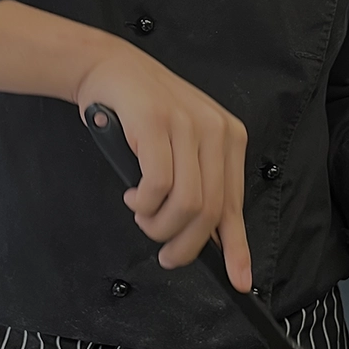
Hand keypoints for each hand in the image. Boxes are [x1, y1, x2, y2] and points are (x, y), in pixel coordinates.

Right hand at [72, 41, 251, 289]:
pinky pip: (157, 186)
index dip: (237, 248)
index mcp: (229, 137)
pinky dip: (143, 203)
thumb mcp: (182, 145)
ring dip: (158, 224)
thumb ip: (199, 183)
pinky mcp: (156, 124)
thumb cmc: (141, 112)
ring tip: (142, 216)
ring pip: (186, 204)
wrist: (108, 68)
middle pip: (209, 211)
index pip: (235, 205)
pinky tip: (133, 197)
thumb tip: (209, 239)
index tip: (239, 280)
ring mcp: (186, 125)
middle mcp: (215, 130)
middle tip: (164, 253)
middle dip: (184, 245)